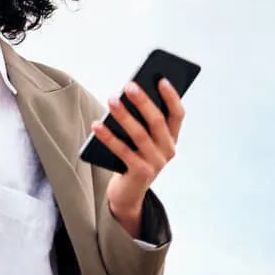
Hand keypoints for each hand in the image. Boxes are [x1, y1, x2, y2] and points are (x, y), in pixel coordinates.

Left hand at [90, 79, 185, 238]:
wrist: (127, 195)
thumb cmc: (132, 158)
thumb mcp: (141, 140)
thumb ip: (140, 122)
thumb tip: (125, 96)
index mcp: (172, 139)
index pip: (177, 114)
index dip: (171, 96)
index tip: (160, 79)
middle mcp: (168, 151)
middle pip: (157, 121)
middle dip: (142, 102)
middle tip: (128, 86)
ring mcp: (155, 164)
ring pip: (139, 135)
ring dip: (124, 116)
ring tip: (111, 100)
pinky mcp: (140, 173)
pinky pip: (122, 151)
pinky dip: (108, 137)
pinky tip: (96, 124)